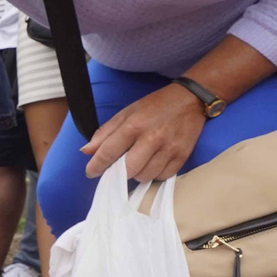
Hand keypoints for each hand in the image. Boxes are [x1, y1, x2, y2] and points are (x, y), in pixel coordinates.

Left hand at [79, 82, 206, 180]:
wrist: (190, 99)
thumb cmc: (154, 106)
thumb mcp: (126, 113)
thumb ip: (105, 133)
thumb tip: (86, 152)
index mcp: (133, 125)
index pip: (108, 152)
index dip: (96, 166)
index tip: (91, 172)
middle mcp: (151, 138)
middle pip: (128, 170)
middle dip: (119, 173)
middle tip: (117, 169)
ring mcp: (169, 148)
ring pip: (145, 176)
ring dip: (138, 174)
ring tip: (139, 162)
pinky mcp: (183, 156)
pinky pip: (163, 176)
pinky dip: (155, 174)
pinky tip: (154, 163)